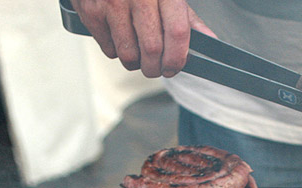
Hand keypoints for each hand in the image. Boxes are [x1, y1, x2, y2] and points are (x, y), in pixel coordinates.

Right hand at [72, 0, 214, 78]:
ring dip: (136, 63)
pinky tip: (119, 36)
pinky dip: (116, 51)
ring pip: (129, 55)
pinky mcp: (92, 11)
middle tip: (155, 67)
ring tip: (138, 53)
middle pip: (152, 49)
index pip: (177, 32)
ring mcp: (112, 3)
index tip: (174, 67)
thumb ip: (187, 18)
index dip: (177, 58)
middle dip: (156, 68)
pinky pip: (109, 49)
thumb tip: (209, 40)